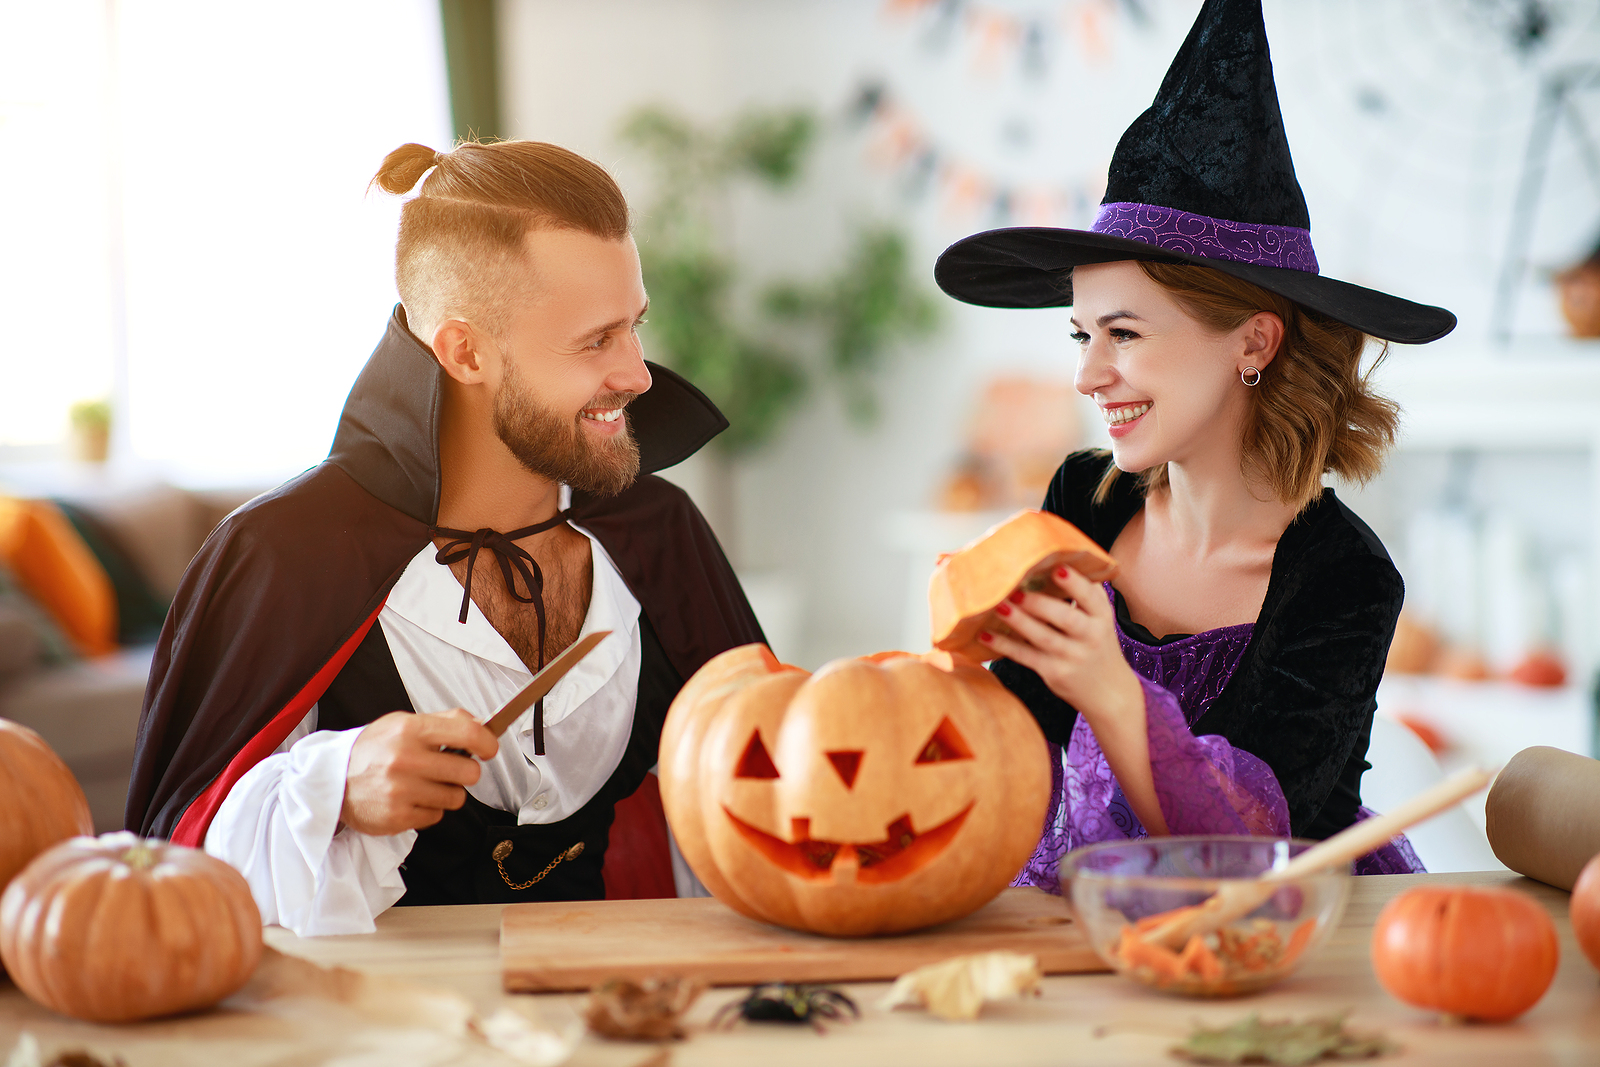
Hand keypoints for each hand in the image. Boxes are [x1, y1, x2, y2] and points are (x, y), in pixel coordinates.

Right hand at [340, 709, 497, 835]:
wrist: (330, 779)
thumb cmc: (372, 750)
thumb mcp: (402, 723)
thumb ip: (444, 721)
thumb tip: (482, 725)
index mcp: (409, 730)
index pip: (467, 733)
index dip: (487, 743)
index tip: (489, 749)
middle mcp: (405, 759)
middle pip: (469, 772)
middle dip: (466, 772)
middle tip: (449, 769)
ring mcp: (401, 790)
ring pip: (456, 797)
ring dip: (446, 792)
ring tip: (424, 785)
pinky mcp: (397, 817)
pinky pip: (436, 816)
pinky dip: (429, 809)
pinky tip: (410, 799)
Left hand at [979, 566, 1142, 727]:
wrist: (1109, 692)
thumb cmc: (1098, 645)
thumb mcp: (1100, 619)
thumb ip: (1085, 593)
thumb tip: (1058, 558)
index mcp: (1102, 617)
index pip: (1091, 597)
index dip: (1075, 583)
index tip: (1057, 568)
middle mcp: (1090, 636)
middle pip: (1066, 618)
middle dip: (1041, 604)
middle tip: (1017, 591)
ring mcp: (1072, 657)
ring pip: (1043, 637)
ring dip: (1019, 622)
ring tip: (998, 606)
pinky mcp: (1055, 673)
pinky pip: (1027, 657)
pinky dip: (1006, 646)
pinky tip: (986, 634)